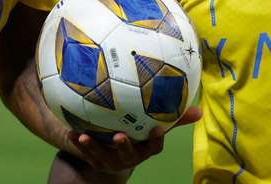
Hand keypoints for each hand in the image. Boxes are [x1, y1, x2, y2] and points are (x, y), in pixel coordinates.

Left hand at [65, 106, 201, 172]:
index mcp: (145, 148)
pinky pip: (85, 152)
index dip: (155, 139)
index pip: (154, 147)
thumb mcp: (153, 127)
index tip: (156, 128)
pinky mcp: (94, 159)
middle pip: (128, 155)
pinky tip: (71, 132)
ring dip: (93, 147)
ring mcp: (110, 160)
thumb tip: (199, 110)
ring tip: (84, 136)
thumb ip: (172, 118)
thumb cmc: (138, 135)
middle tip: (119, 135)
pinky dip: (77, 142)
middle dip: (124, 147)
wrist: (113, 154)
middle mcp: (129, 157)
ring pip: (102, 156)